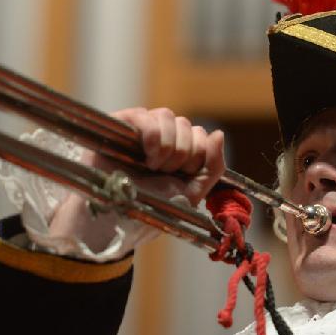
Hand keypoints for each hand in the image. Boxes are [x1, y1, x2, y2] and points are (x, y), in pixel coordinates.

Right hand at [49, 108, 225, 246]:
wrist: (117, 219)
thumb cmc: (150, 208)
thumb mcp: (192, 192)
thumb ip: (213, 166)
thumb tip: (218, 133)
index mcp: (177, 150)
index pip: (199, 133)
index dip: (198, 153)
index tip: (183, 174)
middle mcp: (159, 137)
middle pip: (185, 123)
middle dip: (181, 153)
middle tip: (164, 172)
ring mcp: (138, 129)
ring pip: (167, 115)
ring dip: (167, 146)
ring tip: (152, 167)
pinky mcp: (118, 126)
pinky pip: (143, 115)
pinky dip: (152, 136)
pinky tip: (145, 156)